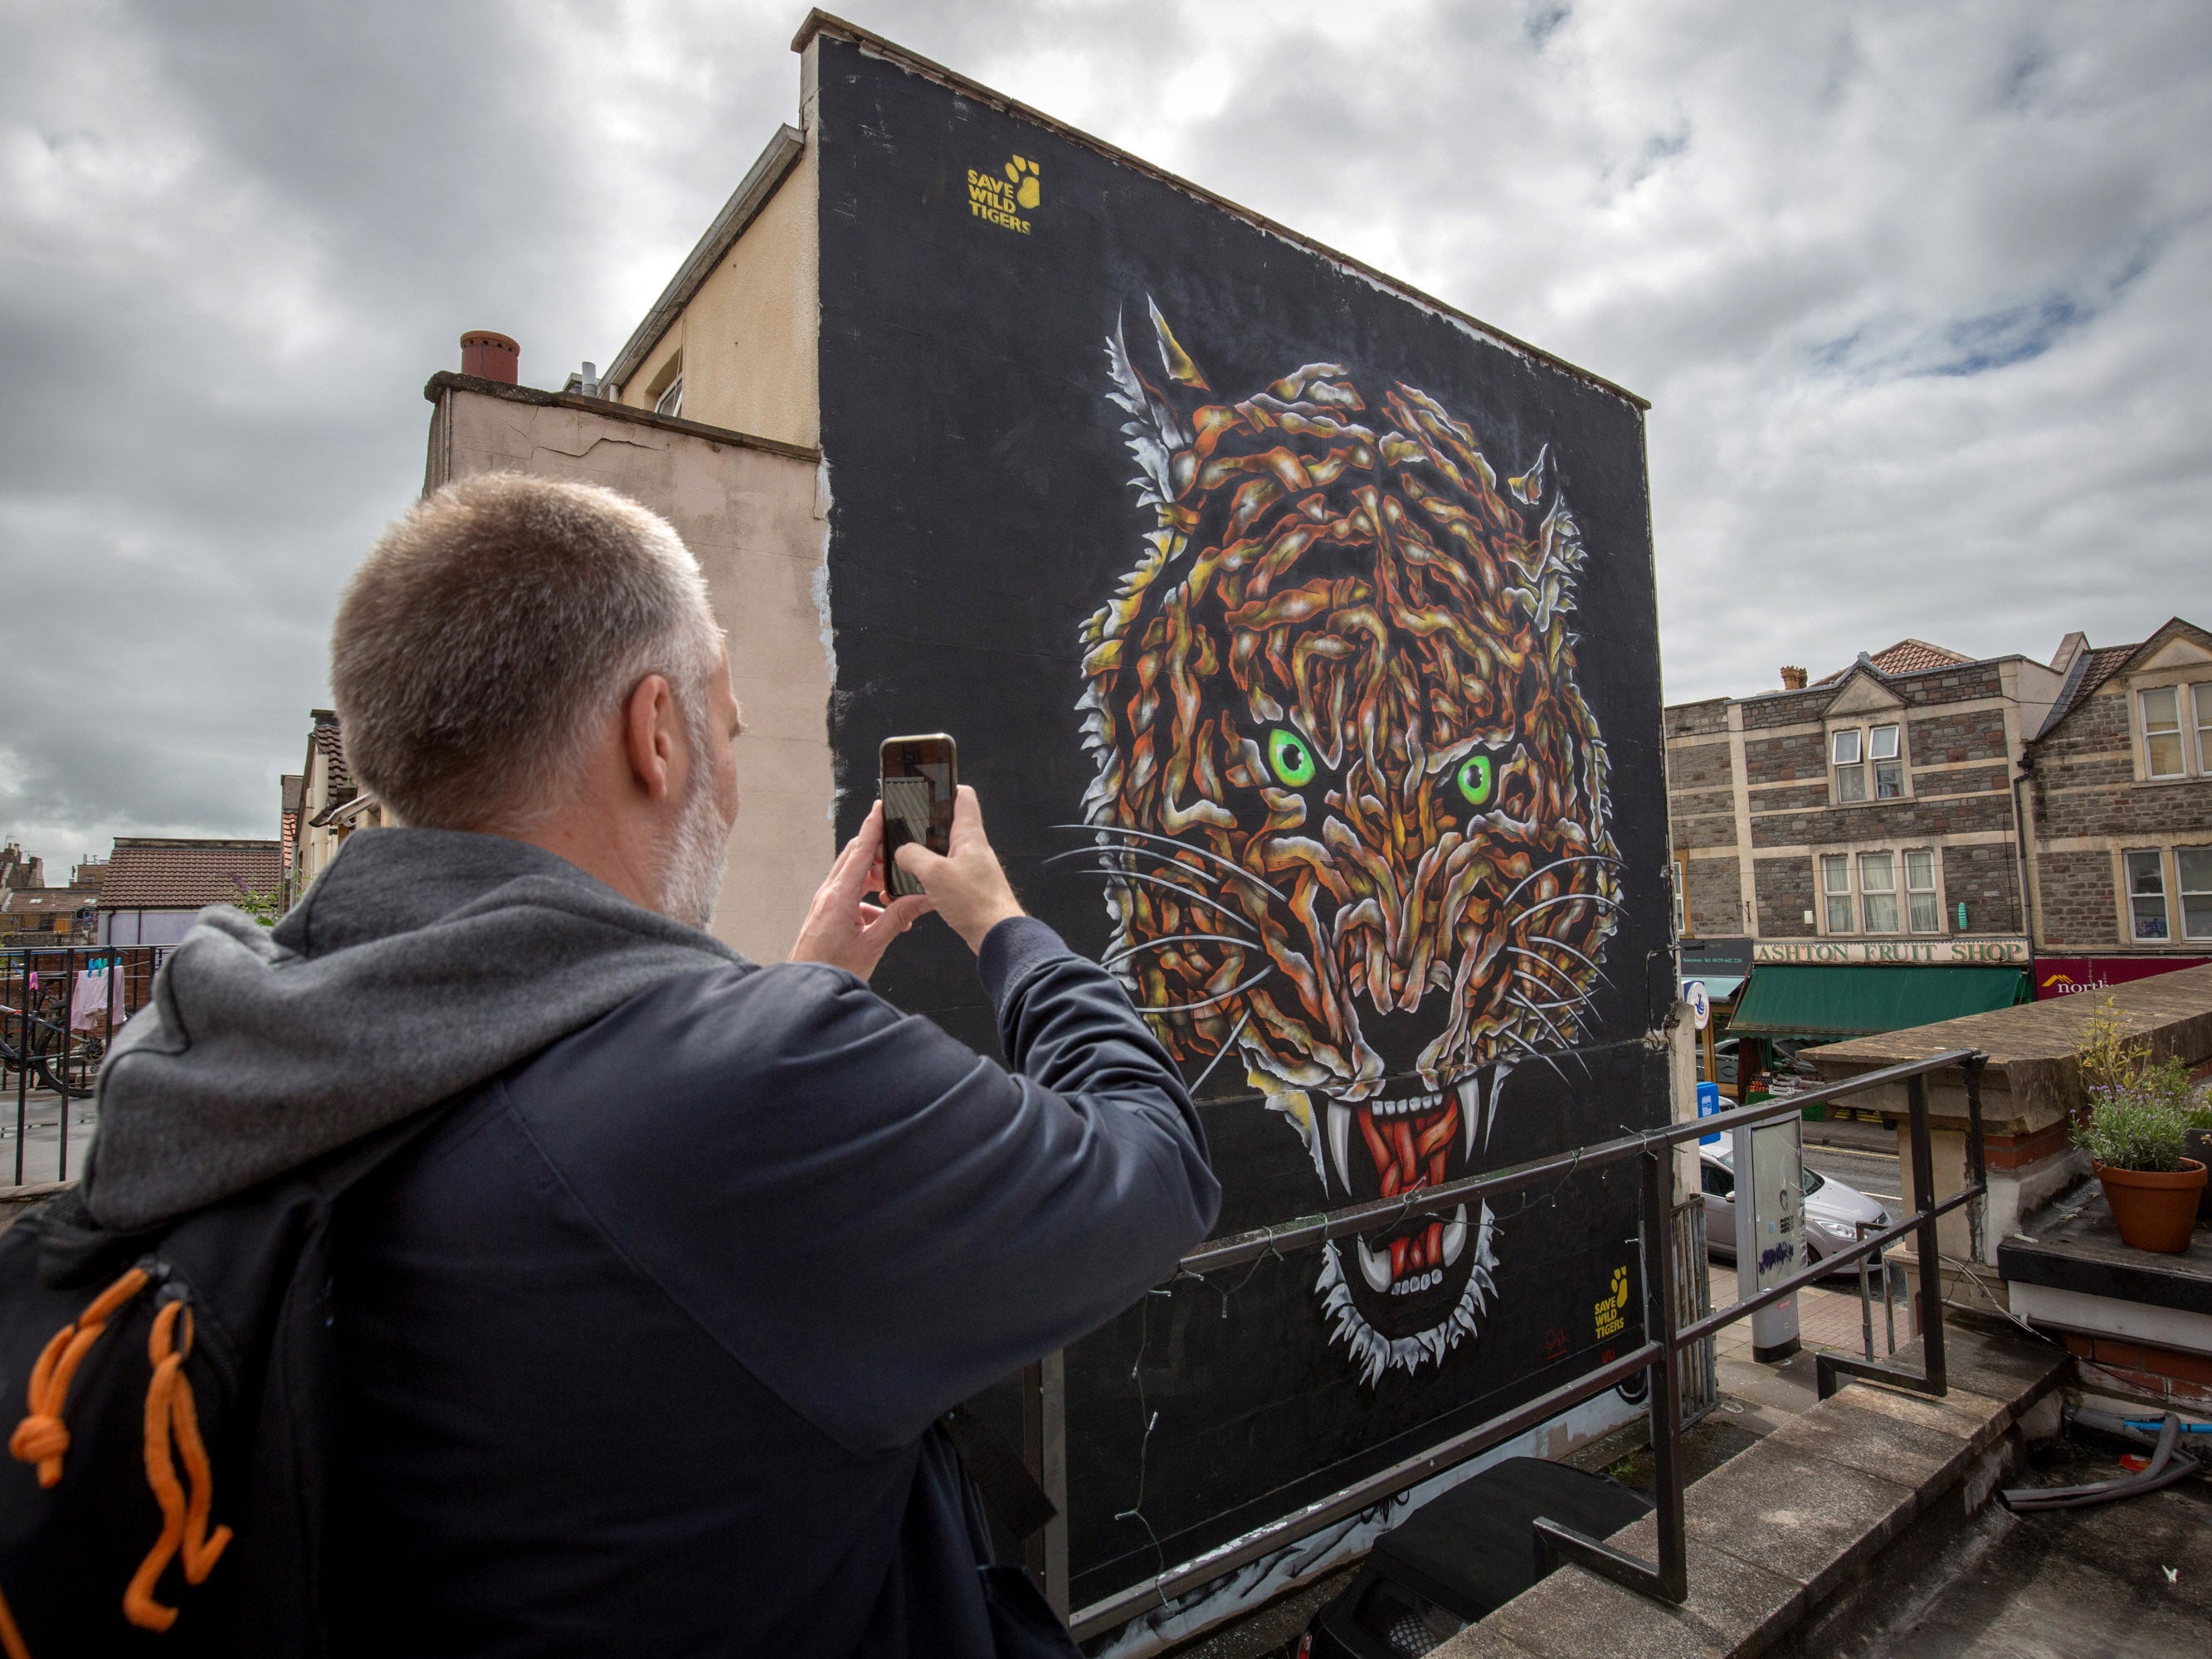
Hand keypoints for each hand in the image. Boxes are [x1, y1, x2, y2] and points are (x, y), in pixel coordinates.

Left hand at [788, 801, 933, 981]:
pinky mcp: (825, 913)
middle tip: (899, 852)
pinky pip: (848, 894)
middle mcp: (829, 894)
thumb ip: (897, 918)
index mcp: (840, 897)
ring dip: (874, 879)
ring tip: (894, 894)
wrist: (806, 988)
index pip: (859, 852)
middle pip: (854, 857)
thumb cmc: (832, 969)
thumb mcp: (872, 944)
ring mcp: (825, 902)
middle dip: (878, 852)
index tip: (881, 807)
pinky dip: (866, 899)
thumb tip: (921, 900)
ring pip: (852, 876)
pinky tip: (881, 918)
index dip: (872, 827)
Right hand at [893, 785, 1024, 954]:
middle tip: (905, 828)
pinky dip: (930, 875)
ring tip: (904, 858)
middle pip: (948, 824)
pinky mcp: (967, 886)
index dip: (947, 788)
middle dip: (925, 825)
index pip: (964, 797)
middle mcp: (972, 847)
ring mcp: (971, 867)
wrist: (996, 935)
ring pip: (944, 850)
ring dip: (924, 853)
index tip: (928, 788)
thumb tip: (902, 852)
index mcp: (969, 834)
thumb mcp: (934, 873)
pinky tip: (917, 884)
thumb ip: (913, 856)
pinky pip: (945, 872)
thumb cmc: (975, 902)